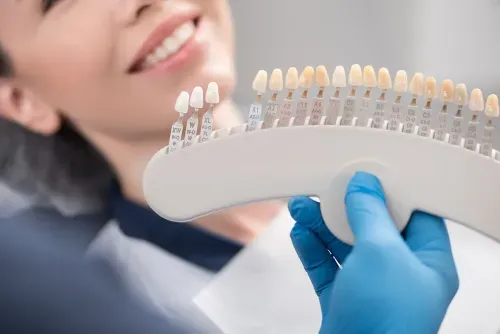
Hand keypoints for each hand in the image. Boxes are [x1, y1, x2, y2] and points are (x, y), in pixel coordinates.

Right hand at [289, 171, 458, 333]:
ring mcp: (370, 288)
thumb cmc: (386, 319)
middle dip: (344, 207)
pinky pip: (327, 267)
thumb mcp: (381, 252)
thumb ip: (370, 213)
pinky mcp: (344, 300)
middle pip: (371, 228)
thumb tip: (364, 183)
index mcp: (427, 262)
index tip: (366, 173)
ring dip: (321, 225)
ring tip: (299, 206)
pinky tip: (300, 233)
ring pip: (345, 246)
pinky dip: (312, 249)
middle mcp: (400, 274)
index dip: (390, 191)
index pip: (414, 215)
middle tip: (323, 188)